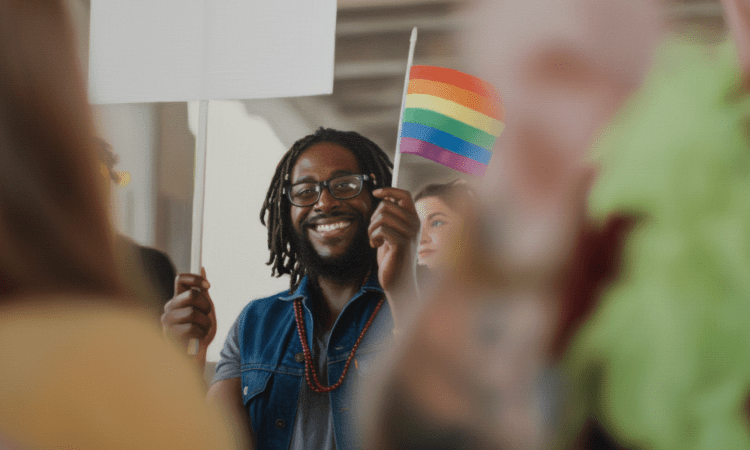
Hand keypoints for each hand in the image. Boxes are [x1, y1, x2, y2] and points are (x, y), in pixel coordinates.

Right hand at [161, 268, 215, 362]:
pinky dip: (200, 335)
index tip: (208, 286)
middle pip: (191, 295)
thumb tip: (202, 268)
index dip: (196, 279)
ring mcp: (167, 321)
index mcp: (177, 299)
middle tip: (206, 316)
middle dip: (206, 306)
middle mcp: (169, 307)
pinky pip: (192, 328)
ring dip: (205, 324)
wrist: (197, 356)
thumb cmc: (200, 333)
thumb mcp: (205, 309)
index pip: (181, 278)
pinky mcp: (169, 335)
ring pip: (193, 313)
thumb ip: (202, 291)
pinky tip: (197, 340)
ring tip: (202, 331)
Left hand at [368, 187, 420, 322]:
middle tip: (373, 231)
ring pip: (382, 217)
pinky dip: (373, 237)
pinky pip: (381, 229)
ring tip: (375, 240)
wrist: (399, 282)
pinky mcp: (402, 244)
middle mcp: (415, 224)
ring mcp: (410, 234)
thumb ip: (391, 217)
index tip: (375, 193)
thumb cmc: (393, 257)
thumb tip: (384, 198)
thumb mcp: (393, 233)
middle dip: (374, 217)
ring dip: (371, 228)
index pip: (404, 195)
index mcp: (414, 219)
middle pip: (387, 205)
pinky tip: (376, 246)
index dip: (389, 190)